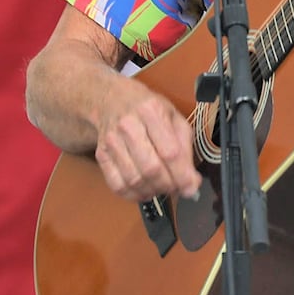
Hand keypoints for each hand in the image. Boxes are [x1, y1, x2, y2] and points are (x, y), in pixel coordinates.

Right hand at [93, 80, 203, 202]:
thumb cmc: (147, 109)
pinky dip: (133, 195)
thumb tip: (191, 182)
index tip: (191, 187)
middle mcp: (129, 125)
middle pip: (151, 169)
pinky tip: (144, 189)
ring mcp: (112, 141)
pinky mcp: (101, 155)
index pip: (170, 152)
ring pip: (134, 180)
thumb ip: (185, 148)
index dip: (183, 175)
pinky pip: (117, 185)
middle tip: (176, 187)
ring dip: (153, 191)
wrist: (112, 99)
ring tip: (161, 187)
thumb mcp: (173, 117)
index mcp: (152, 111)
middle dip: (168, 185)